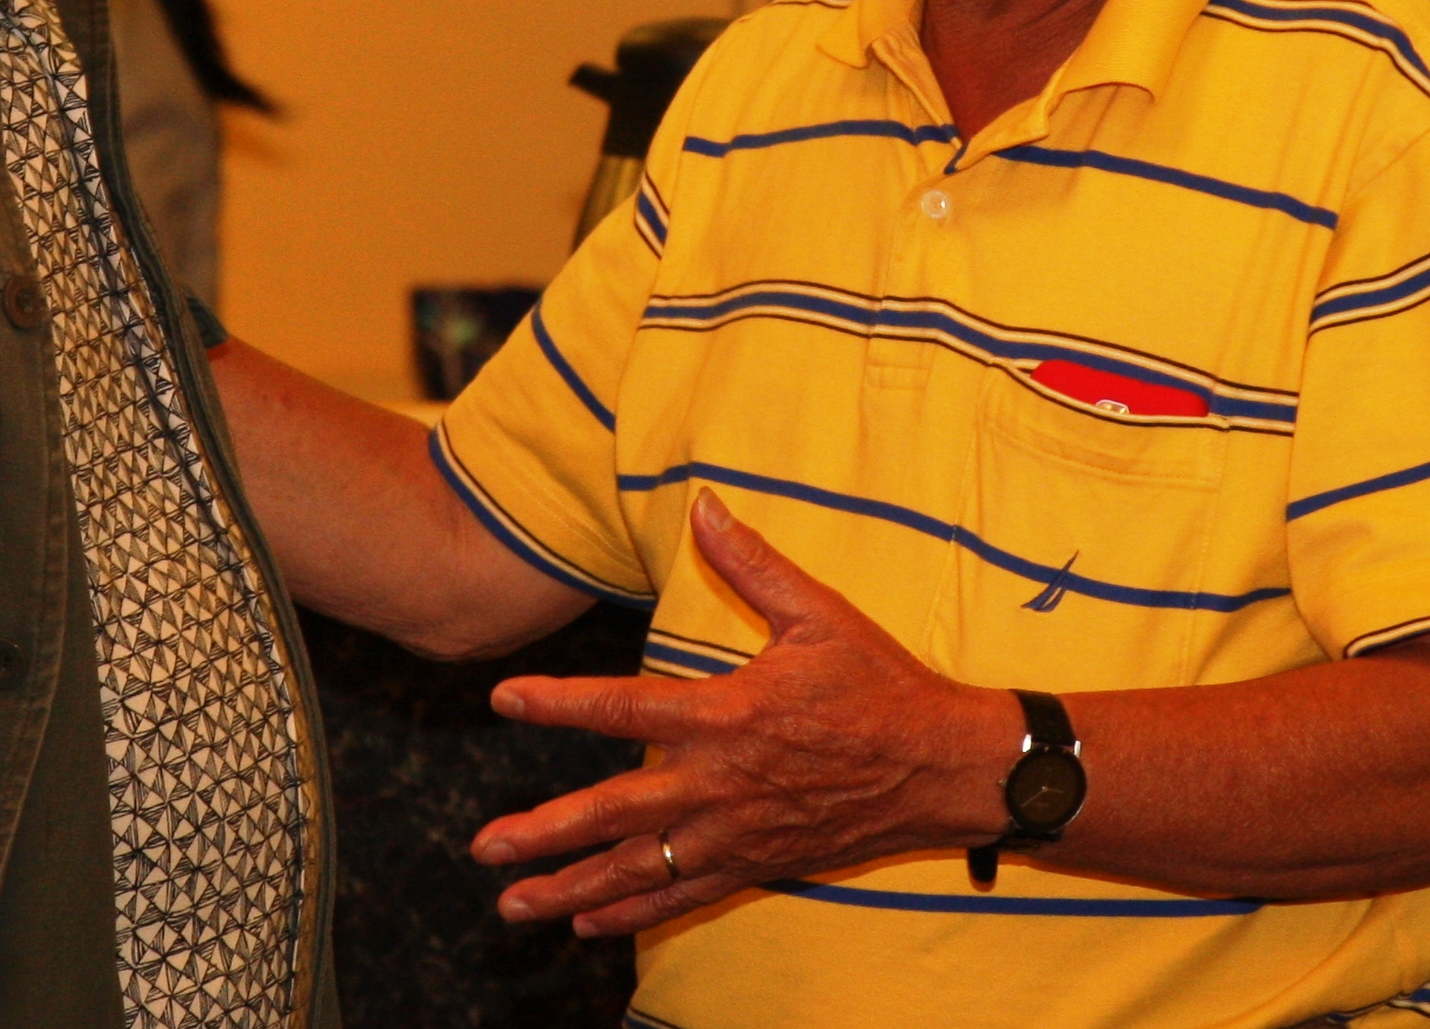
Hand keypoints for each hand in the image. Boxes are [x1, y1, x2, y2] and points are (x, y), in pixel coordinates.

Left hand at [468, 489, 1014, 936]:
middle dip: (545, 832)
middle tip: (483, 847)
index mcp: (729, 715)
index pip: (625, 706)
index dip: (559, 704)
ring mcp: (737, 834)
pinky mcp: (758, 864)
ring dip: (571, 888)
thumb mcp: (818, 614)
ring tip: (512, 905)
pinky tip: (587, 925)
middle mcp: (721, 783)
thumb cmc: (882, 685)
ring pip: (639, 869)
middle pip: (615, 812)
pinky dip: (632, 913)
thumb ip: (752, 562)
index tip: (503, 701)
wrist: (946, 767)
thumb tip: (704, 504)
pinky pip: (683, 897)